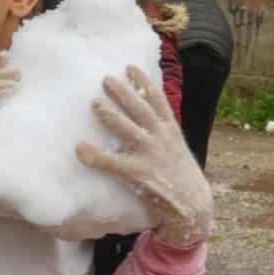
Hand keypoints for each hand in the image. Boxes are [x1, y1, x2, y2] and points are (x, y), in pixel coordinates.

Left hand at [75, 65, 212, 246]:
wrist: (194, 207)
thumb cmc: (179, 176)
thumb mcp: (175, 148)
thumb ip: (161, 132)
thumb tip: (143, 117)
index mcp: (170, 130)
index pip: (157, 99)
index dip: (143, 81)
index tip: (129, 67)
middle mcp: (161, 138)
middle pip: (140, 109)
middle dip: (123, 92)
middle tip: (105, 79)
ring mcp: (151, 155)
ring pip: (128, 130)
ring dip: (110, 115)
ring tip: (94, 103)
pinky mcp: (140, 174)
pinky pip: (113, 163)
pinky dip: (95, 156)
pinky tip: (80, 148)